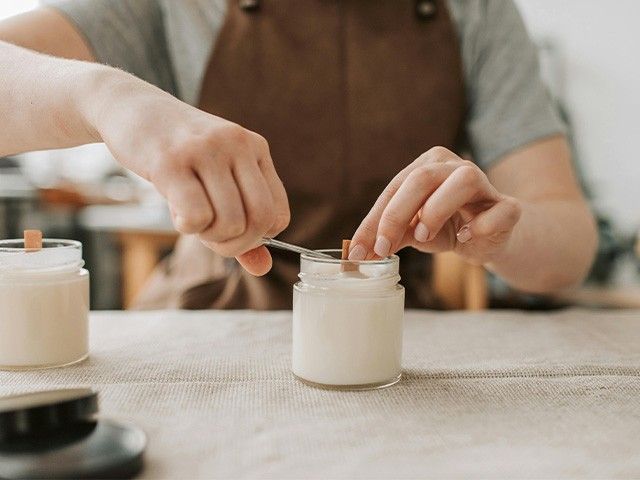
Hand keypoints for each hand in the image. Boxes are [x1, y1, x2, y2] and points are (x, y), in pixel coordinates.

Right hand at [91, 73, 289, 274]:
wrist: (131, 107)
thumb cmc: (179, 152)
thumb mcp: (217, 180)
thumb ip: (242, 225)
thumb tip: (263, 268)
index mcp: (256, 149)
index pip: (278, 214)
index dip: (256, 238)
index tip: (232, 234)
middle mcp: (237, 145)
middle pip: (258, 221)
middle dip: (234, 244)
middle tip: (209, 234)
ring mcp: (206, 151)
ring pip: (229, 222)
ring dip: (207, 235)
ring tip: (189, 216)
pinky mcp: (171, 161)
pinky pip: (196, 216)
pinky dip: (187, 227)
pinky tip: (175, 211)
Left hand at [349, 147, 520, 264]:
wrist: (488, 237)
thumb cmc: (445, 228)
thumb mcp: (413, 232)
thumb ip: (391, 236)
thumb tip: (361, 252)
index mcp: (427, 166)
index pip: (395, 189)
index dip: (375, 220)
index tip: (360, 250)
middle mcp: (455, 167)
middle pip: (422, 178)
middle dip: (397, 214)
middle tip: (384, 247)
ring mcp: (485, 184)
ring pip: (464, 181)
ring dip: (437, 209)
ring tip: (424, 237)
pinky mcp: (508, 207)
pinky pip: (500, 210)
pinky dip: (481, 224)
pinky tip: (466, 236)